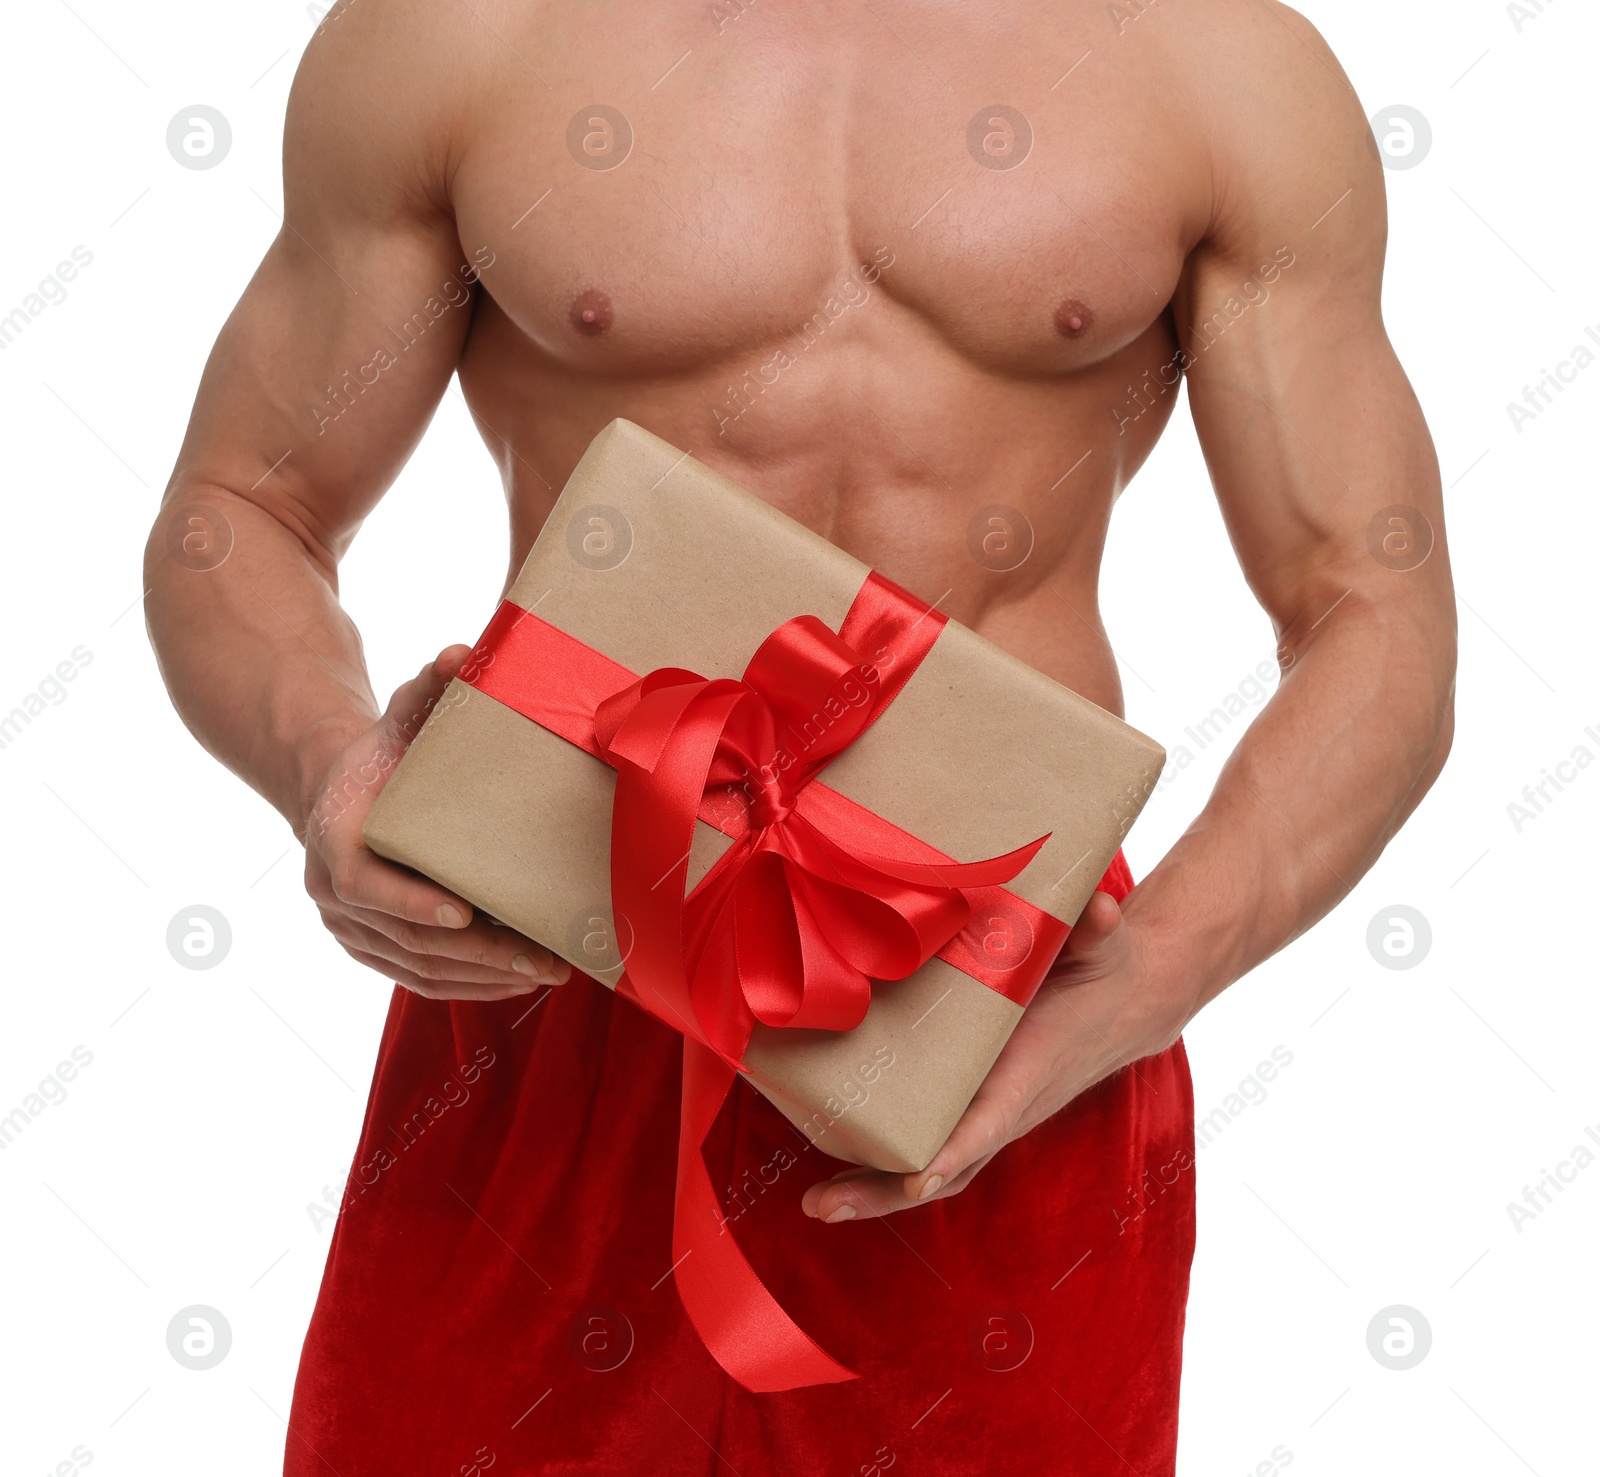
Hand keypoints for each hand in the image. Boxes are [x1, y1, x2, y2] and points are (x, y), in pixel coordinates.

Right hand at [300, 645, 571, 1000]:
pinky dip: (470, 987)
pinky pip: (421, 980)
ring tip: (545, 970)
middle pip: (405, 939)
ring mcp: (352, 931)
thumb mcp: (398, 718)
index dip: (411, 902)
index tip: (463, 912)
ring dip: (483, 977)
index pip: (365, 884)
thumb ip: (425, 689)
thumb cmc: (381, 755)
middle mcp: (333, 896)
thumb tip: (463, 653)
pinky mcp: (375, 951)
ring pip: (417, 970)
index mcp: (332, 840)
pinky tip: (519, 981)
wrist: (341, 792)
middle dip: (475, 953)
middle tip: (539, 954)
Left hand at [800, 890, 1186, 1221]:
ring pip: (933, 1167)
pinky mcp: (975, 1106)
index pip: (992, 1119)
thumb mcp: (1106, 942)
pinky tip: (836, 1168)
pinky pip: (930, 1146)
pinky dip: (886, 1165)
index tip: (919, 1178)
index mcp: (1032, 1068)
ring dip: (876, 1190)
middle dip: (887, 1192)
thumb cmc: (1107, 969)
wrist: (1125, 1001)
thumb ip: (1099, 925)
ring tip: (818, 1205)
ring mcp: (990, 1112)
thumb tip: (1100, 906)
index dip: (957, 1150)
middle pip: (947, 1165)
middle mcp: (1008, 1103)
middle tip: (823, 1206)